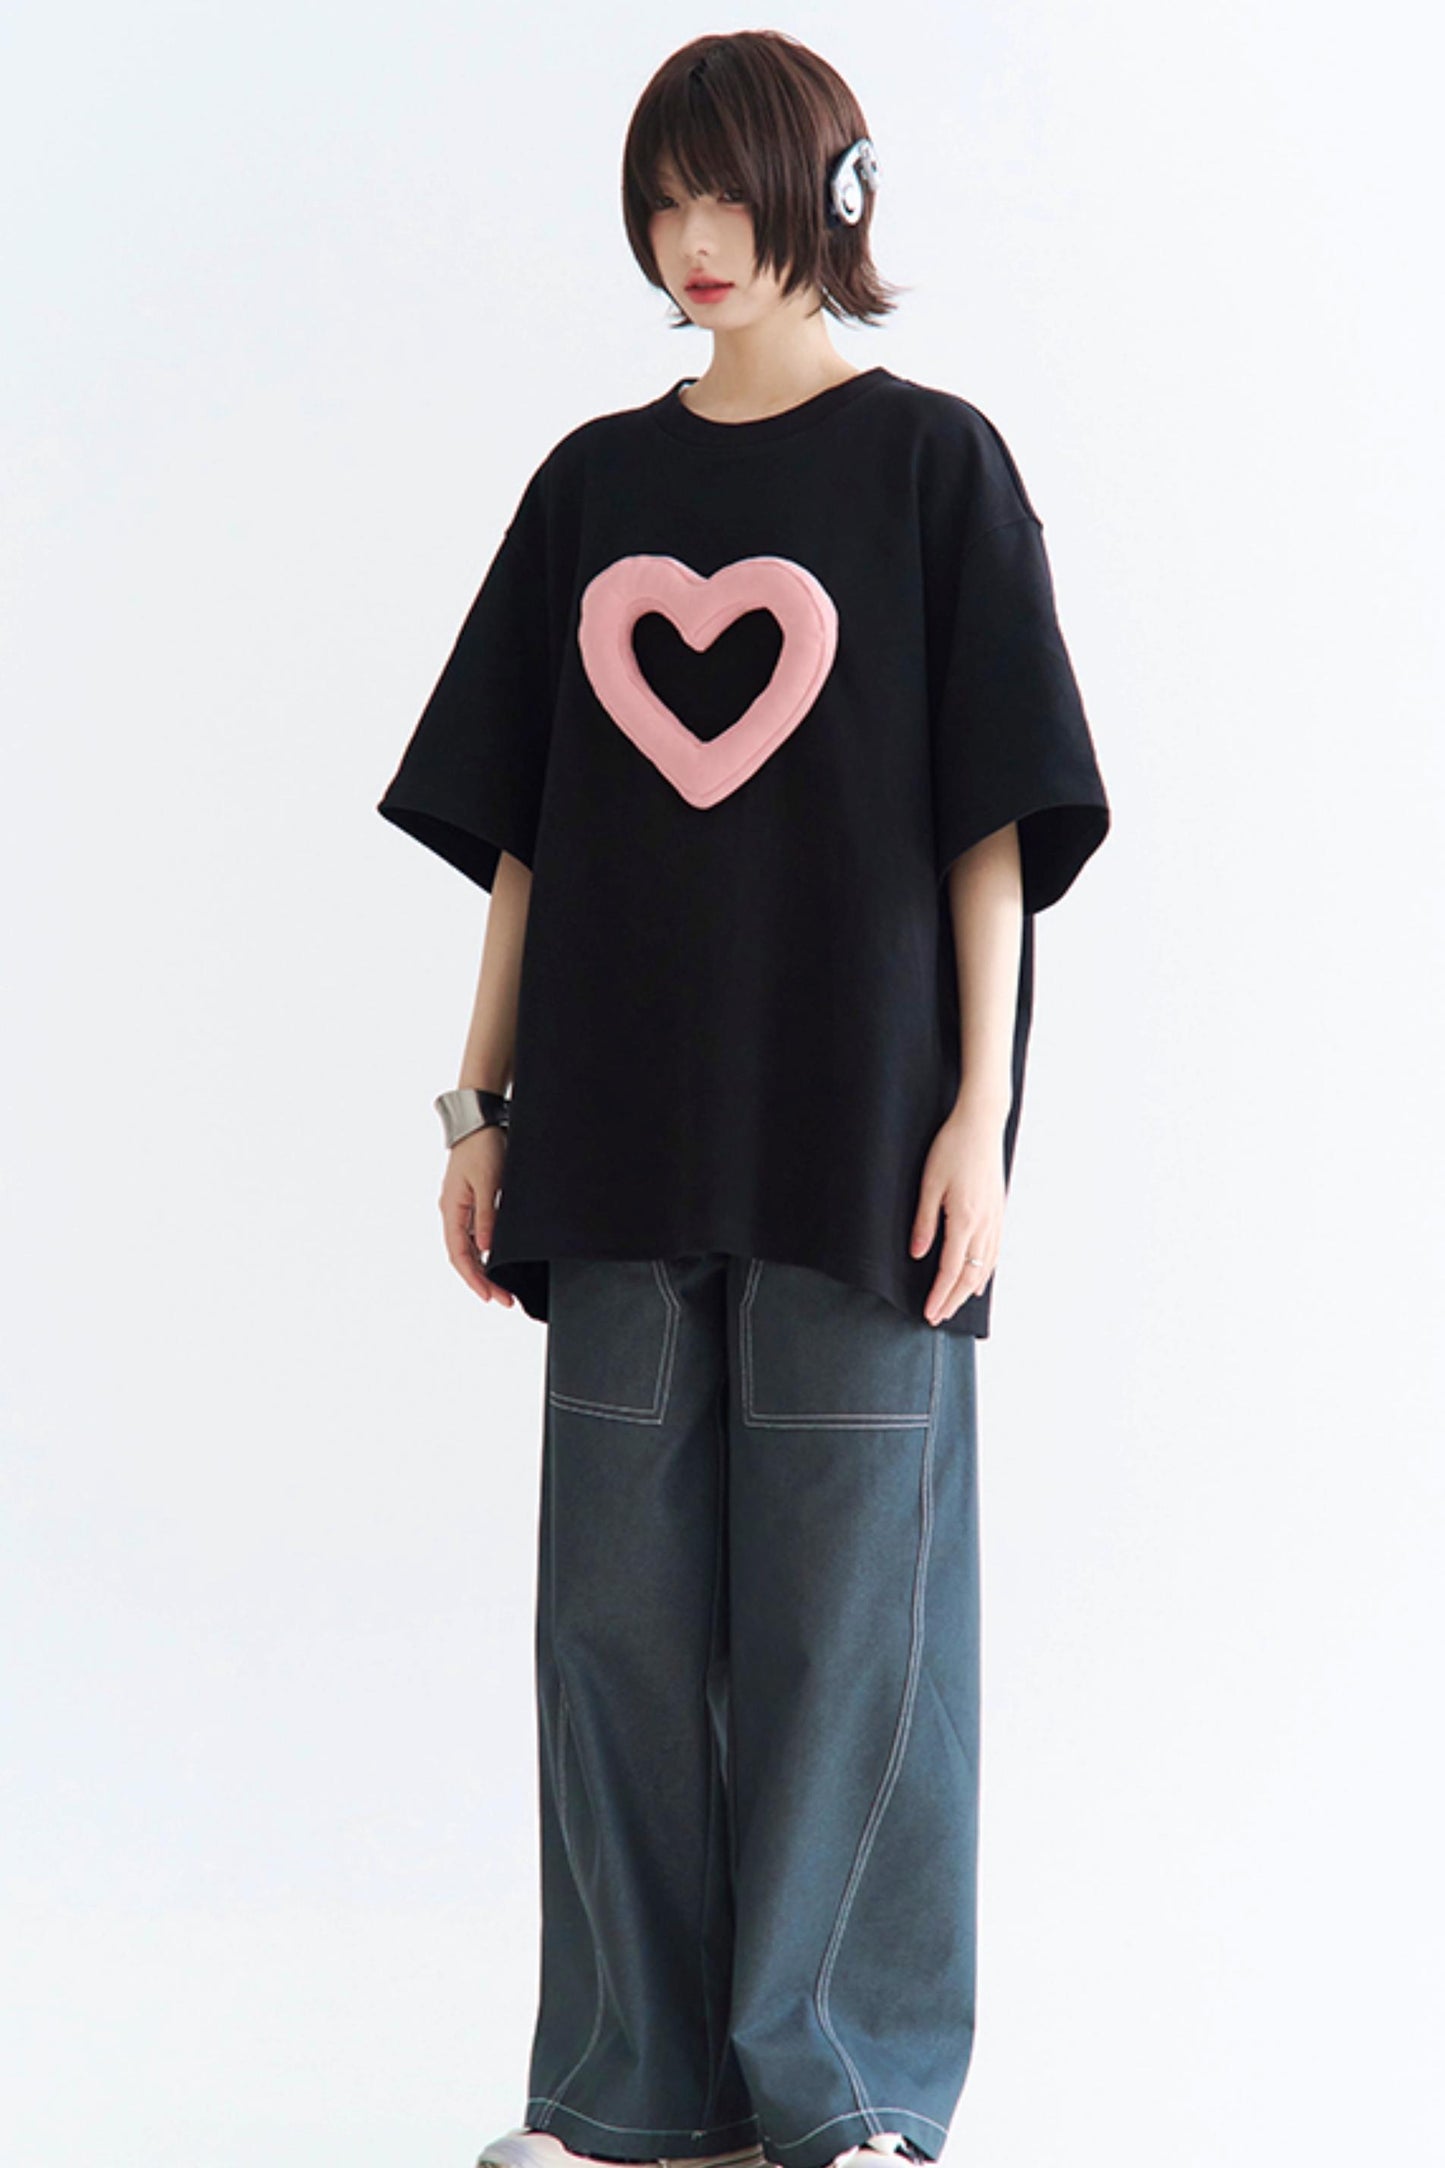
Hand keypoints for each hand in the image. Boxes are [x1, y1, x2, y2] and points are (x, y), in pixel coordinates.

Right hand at [439, 1127, 516, 1304]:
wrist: (480, 1119)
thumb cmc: (483, 1147)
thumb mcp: (489, 1183)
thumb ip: (488, 1217)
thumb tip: (488, 1249)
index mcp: (452, 1210)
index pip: (459, 1255)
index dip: (474, 1279)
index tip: (490, 1297)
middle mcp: (453, 1212)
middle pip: (465, 1257)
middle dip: (483, 1281)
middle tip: (505, 1300)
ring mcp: (461, 1208)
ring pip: (470, 1248)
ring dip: (486, 1268)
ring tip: (505, 1287)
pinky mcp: (472, 1201)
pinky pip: (476, 1234)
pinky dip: (488, 1251)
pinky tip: (501, 1261)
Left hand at [910, 1104, 1007, 1324]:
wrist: (981, 1123)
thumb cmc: (952, 1148)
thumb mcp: (929, 1184)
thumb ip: (923, 1222)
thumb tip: (917, 1254)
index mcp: (964, 1220)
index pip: (950, 1270)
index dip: (939, 1295)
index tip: (929, 1313)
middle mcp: (983, 1224)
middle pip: (970, 1275)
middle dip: (953, 1300)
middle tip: (938, 1317)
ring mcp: (995, 1218)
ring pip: (985, 1266)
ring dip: (969, 1290)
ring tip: (956, 1305)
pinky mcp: (998, 1210)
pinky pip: (994, 1251)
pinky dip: (986, 1271)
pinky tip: (980, 1279)